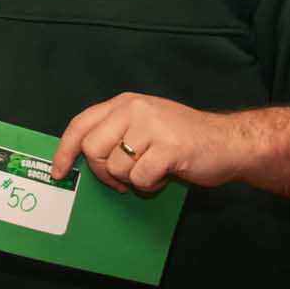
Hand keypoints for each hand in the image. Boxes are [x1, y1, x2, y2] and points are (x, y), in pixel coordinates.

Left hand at [52, 92, 245, 194]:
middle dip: (104, 172)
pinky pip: (140, 178)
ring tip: (153, 171)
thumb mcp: (145, 124)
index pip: (80, 124)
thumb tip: (81, 158)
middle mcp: (134, 109)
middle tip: (123, 179)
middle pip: (93, 149)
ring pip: (116, 167)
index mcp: (124, 103)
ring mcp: (152, 126)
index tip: (60, 172)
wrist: (229, 142)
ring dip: (132, 180)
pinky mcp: (169, 147)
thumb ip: (115, 133)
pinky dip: (150, 185)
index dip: (65, 151)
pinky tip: (165, 176)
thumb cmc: (183, 139)